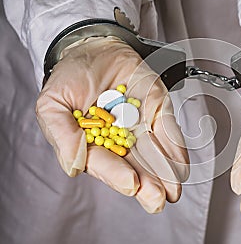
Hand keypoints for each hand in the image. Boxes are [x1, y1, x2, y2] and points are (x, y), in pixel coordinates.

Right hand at [36, 36, 188, 212]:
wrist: (95, 47)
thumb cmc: (71, 77)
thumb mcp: (53, 104)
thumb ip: (62, 135)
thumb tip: (73, 168)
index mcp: (94, 144)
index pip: (105, 164)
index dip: (117, 174)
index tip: (131, 183)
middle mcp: (120, 140)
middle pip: (135, 166)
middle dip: (147, 185)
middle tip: (157, 199)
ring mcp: (141, 126)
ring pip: (155, 154)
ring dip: (165, 173)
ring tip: (172, 189)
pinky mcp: (158, 110)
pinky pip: (169, 130)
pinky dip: (176, 147)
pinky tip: (180, 165)